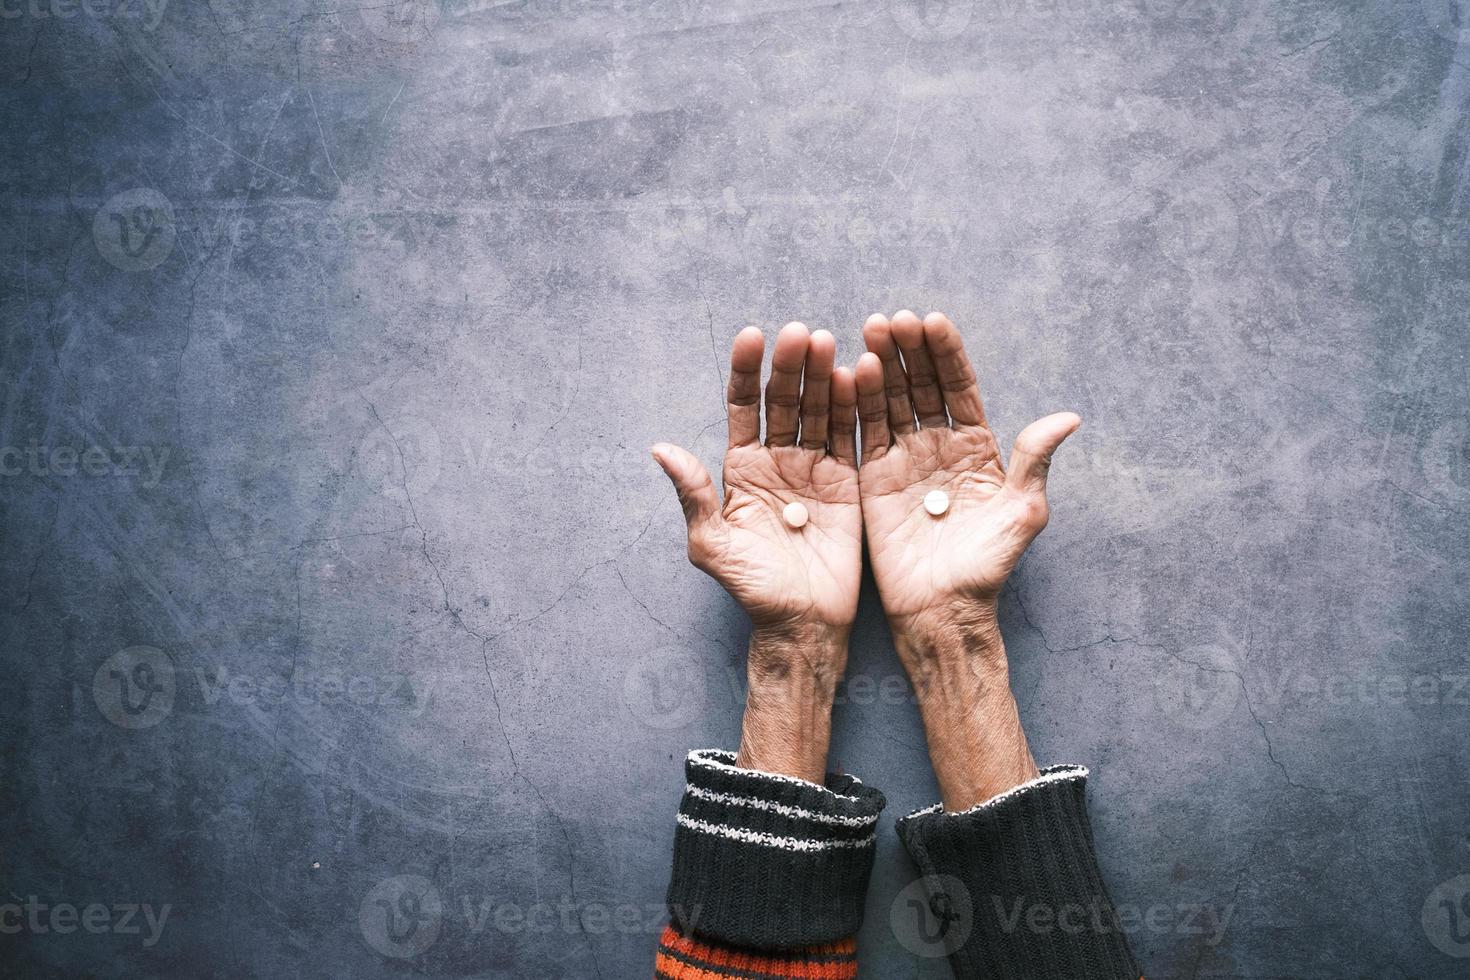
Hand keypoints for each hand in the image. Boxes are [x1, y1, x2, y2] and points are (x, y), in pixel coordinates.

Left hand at [654, 323, 861, 781]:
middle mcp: (777, 461)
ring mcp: (813, 468)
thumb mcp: (713, 544)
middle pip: (784, 402)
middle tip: (802, 333)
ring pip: (818, 411)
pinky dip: (855, 407)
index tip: (752, 335)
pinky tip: (859, 375)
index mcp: (741, 469)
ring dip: (823, 377)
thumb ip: (692, 495)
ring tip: (831, 342)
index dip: (746, 372)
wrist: (803, 624)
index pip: (743, 408)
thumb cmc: (753, 589)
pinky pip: (850, 436)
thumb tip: (660, 449)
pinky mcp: (847, 482)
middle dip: (791, 366)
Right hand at [854, 310, 1079, 642]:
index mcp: (977, 446)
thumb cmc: (987, 566)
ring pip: (890, 401)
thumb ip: (1036, 461)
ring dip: (880, 365)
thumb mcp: (1023, 512)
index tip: (933, 321)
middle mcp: (939, 445)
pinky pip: (864, 433)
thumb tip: (1068, 417)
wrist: (942, 609)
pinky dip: (856, 403)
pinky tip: (848, 373)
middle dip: (909, 350)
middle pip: (921, 385)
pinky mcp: (874, 479)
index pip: (959, 387)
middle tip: (894, 318)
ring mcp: (904, 460)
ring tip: (870, 330)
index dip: (946, 354)